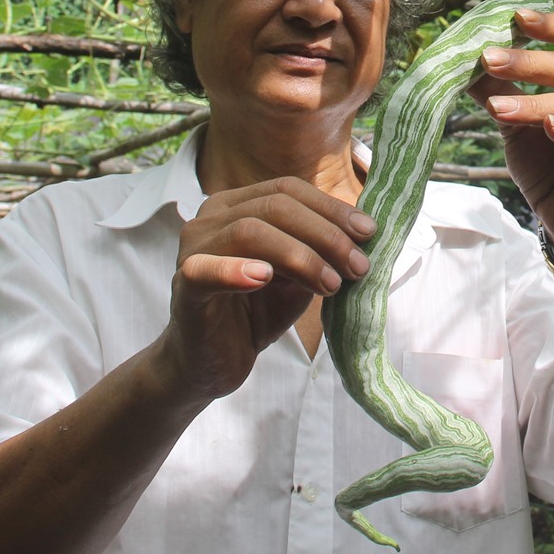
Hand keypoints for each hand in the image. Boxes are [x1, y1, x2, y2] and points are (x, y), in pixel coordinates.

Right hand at [162, 178, 373, 400]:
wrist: (212, 363)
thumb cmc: (254, 313)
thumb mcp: (297, 277)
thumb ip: (319, 251)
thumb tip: (364, 234)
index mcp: (236, 206)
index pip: (288, 190)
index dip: (332, 208)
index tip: (369, 233)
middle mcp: (210, 218)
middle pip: (275, 206)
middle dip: (325, 235)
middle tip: (358, 266)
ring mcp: (193, 250)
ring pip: (250, 231)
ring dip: (300, 256)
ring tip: (331, 284)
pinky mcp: (184, 287)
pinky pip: (205, 270)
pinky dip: (236, 270)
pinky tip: (264, 278)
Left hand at [468, 7, 553, 272]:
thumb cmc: (547, 165)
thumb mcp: (515, 121)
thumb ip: (497, 89)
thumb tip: (460, 56)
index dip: (553, 23)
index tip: (516, 17)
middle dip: (531, 63)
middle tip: (490, 59)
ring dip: (538, 105)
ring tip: (497, 108)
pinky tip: (550, 129)